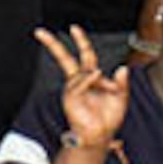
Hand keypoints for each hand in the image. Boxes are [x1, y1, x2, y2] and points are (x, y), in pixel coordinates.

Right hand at [33, 26, 132, 158]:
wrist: (100, 135)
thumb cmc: (108, 118)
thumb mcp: (121, 98)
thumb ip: (121, 83)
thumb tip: (123, 68)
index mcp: (91, 77)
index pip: (85, 54)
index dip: (80, 41)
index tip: (73, 28)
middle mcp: (79, 81)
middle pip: (64, 58)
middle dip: (52, 45)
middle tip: (39, 32)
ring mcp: (73, 88)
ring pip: (81, 72)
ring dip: (96, 77)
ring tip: (110, 91)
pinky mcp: (70, 97)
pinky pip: (79, 83)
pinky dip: (88, 79)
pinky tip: (96, 76)